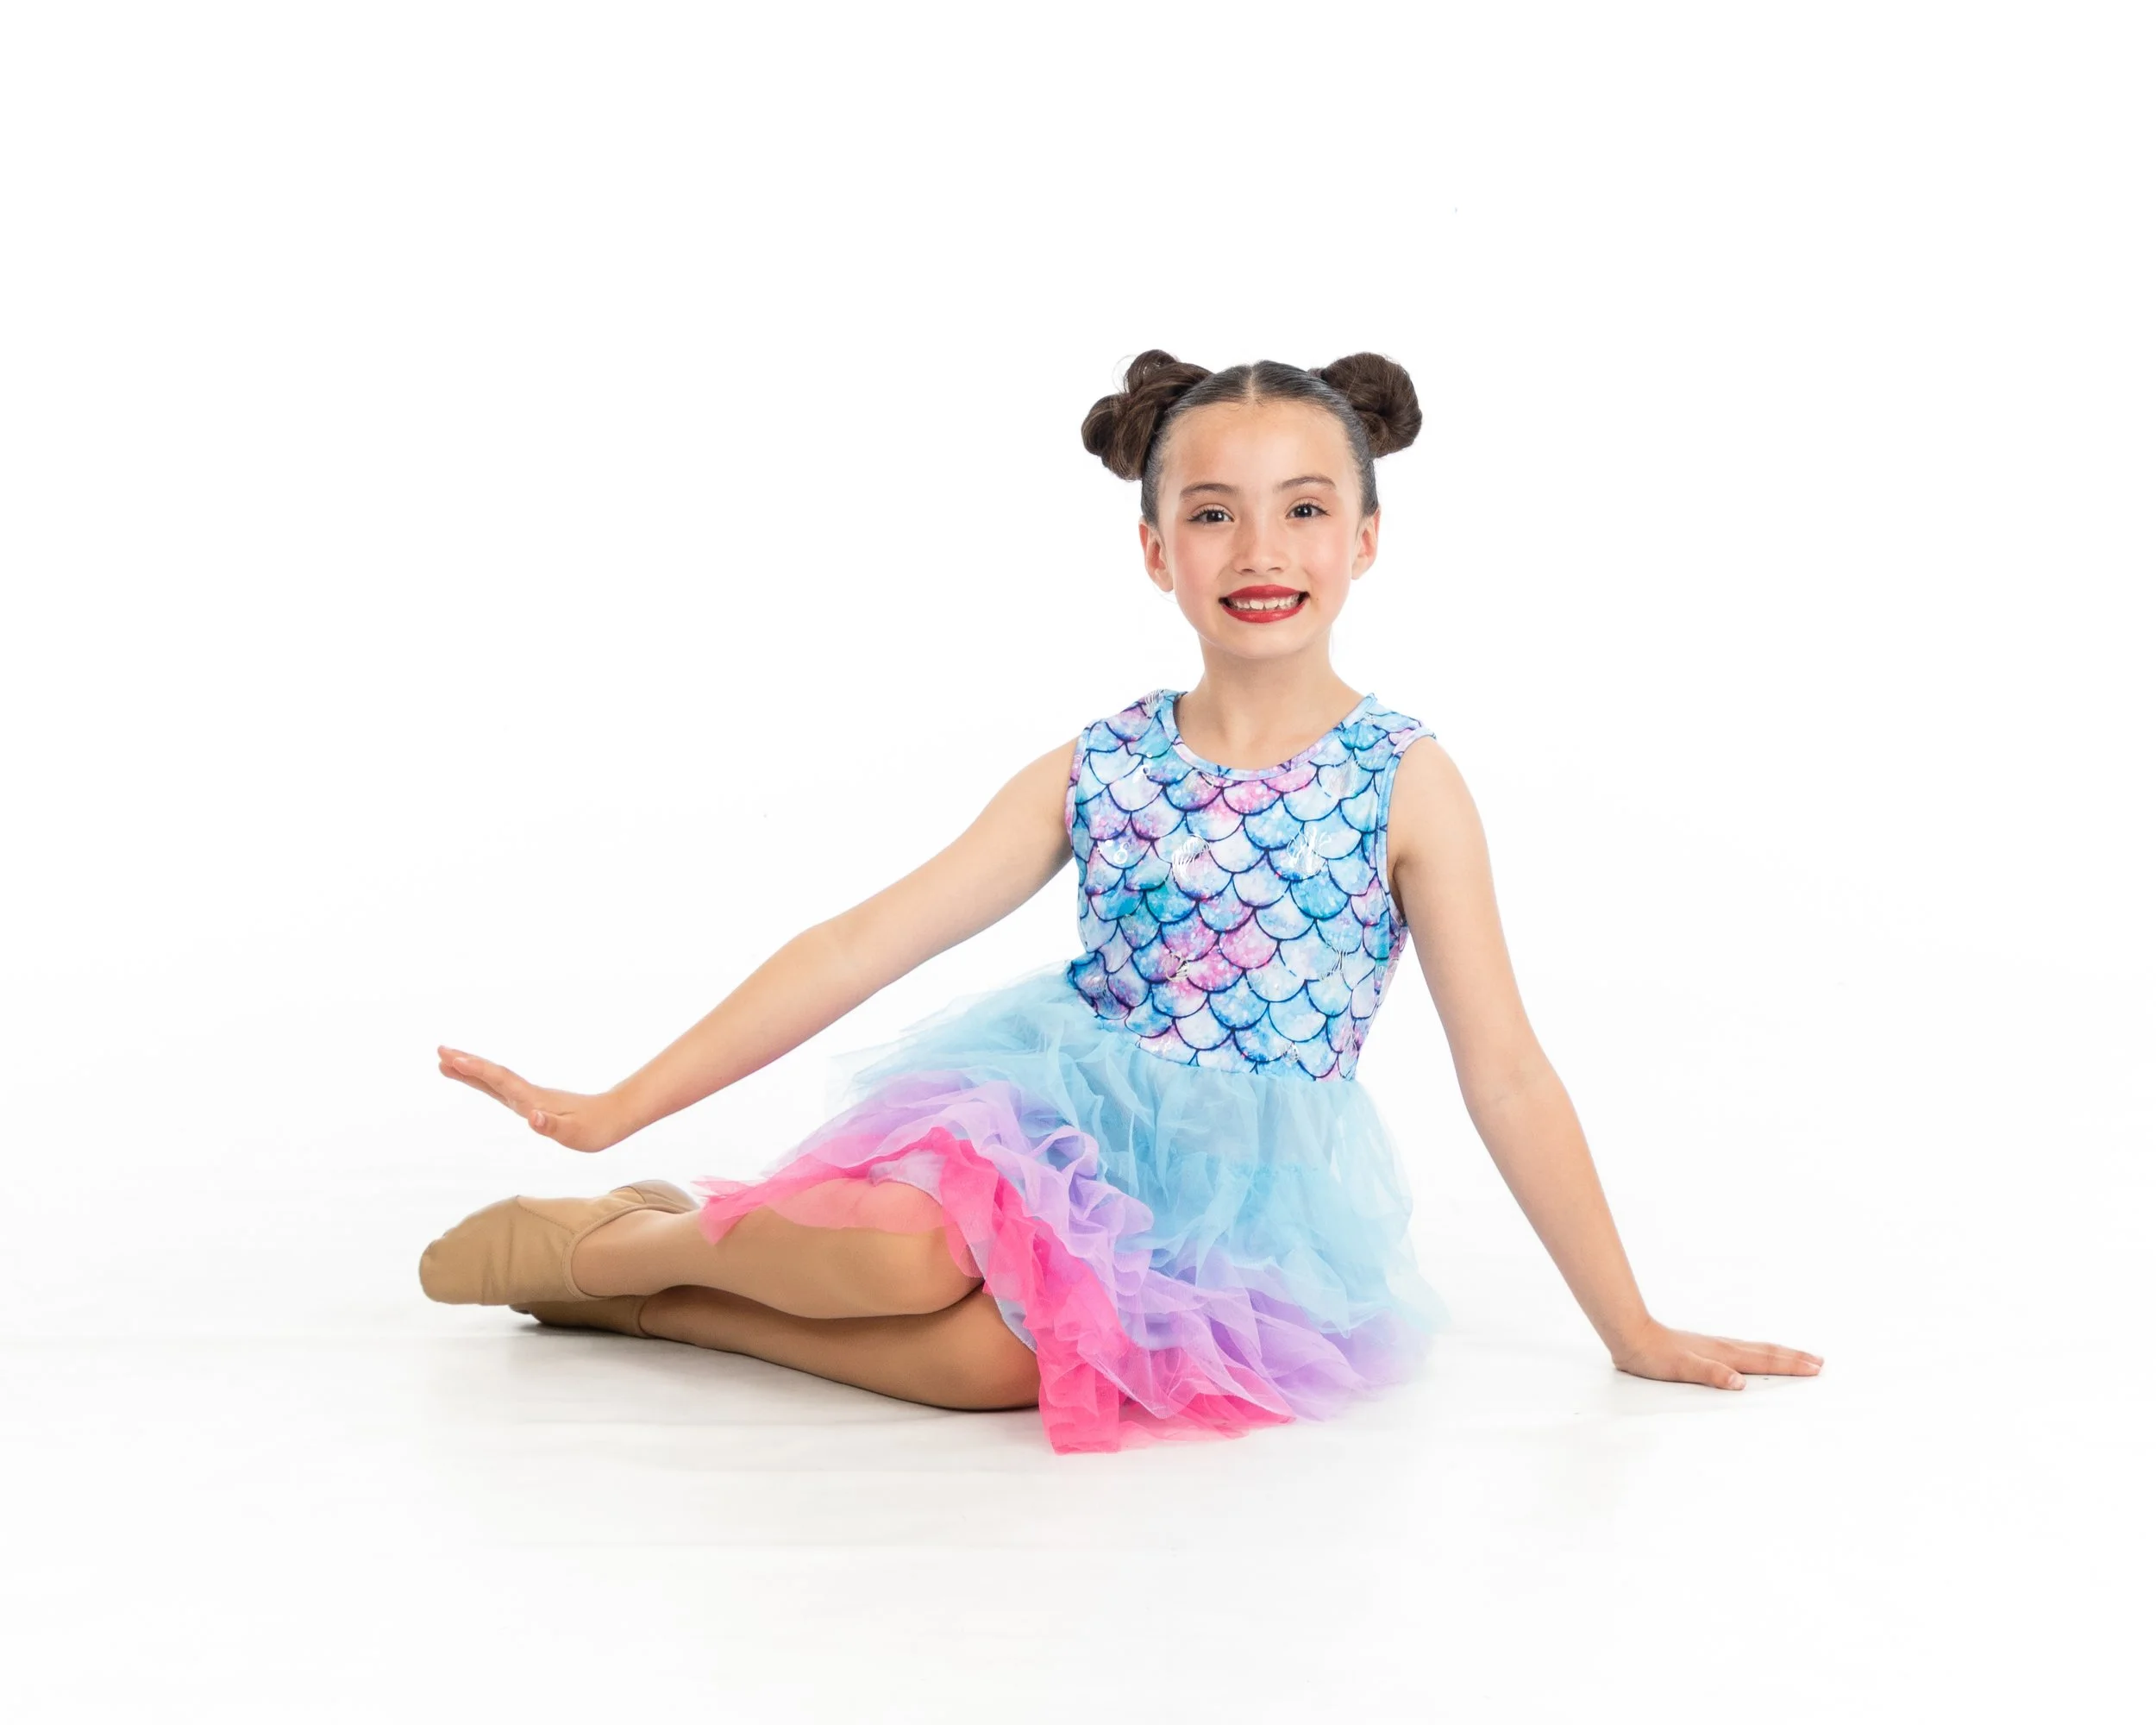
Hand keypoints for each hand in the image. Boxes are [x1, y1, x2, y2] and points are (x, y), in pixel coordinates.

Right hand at [435, 1045, 632, 1152]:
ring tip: (446, 1062)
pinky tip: (477, 1078)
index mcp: (533, 1100)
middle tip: (438, 1051)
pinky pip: (501, 1088)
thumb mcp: (575, 1134)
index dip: (477, 1071)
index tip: (452, 1059)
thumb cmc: (595, 1129)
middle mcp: (528, 1095)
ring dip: (470, 1070)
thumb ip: (552, 1126)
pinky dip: (484, 1080)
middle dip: (465, 1064)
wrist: (615, 1116)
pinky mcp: (532, 1102)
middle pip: (492, 1075)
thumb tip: (531, 1117)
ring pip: (494, 1080)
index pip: (501, 1081)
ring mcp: (529, 1097)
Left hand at [1609, 1318, 1822, 1390]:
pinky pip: (1741, 1351)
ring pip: (1755, 1349)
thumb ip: (1710, 1374)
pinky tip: (1753, 1359)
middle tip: (1819, 1362)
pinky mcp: (1704, 1348)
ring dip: (1779, 1354)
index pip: (1765, 1360)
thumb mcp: (1682, 1369)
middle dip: (1794, 1358)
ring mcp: (1715, 1346)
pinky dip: (1757, 1355)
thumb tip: (1739, 1383)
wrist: (1631, 1336)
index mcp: (1724, 1354)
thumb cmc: (1654, 1356)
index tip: (1816, 1368)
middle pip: (1766, 1352)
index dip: (1791, 1365)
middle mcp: (1724, 1347)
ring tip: (1797, 1356)